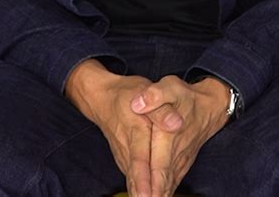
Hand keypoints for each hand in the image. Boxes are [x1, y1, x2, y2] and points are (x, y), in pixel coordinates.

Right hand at [64, 60, 184, 196]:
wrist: (102, 98)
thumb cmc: (126, 94)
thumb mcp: (144, 91)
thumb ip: (161, 110)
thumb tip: (177, 124)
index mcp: (135, 133)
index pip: (141, 161)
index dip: (145, 181)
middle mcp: (127, 150)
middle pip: (137, 180)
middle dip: (145, 195)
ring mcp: (124, 157)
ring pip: (134, 183)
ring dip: (144, 195)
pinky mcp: (125, 161)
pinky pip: (134, 180)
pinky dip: (142, 191)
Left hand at [129, 75, 229, 196]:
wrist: (209, 107)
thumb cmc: (187, 96)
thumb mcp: (170, 87)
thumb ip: (154, 95)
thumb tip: (137, 104)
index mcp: (169, 136)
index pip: (158, 165)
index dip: (148, 182)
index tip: (141, 196)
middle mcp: (175, 153)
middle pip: (161, 182)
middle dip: (150, 195)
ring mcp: (180, 161)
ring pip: (167, 185)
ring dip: (157, 195)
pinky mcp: (182, 164)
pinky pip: (172, 183)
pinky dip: (164, 192)